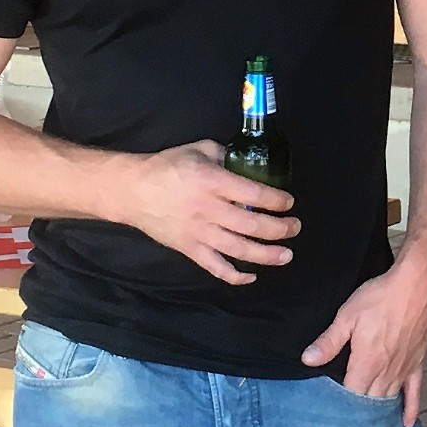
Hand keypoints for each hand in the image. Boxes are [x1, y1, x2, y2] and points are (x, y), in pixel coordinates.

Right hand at [114, 140, 298, 285]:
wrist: (132, 191)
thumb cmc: (168, 167)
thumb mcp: (199, 149)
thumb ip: (225, 155)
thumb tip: (250, 162)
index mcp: (211, 182)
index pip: (253, 194)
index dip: (276, 200)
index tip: (288, 202)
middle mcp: (207, 209)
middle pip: (251, 225)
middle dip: (279, 229)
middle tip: (294, 228)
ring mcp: (198, 232)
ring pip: (238, 249)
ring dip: (266, 255)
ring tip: (286, 255)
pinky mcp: (188, 249)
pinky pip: (214, 266)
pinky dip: (234, 276)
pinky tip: (251, 277)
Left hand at [301, 248, 426, 426]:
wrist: (420, 283)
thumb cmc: (383, 296)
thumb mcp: (348, 314)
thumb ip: (329, 341)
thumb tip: (308, 360)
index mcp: (367, 363)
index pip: (350, 396)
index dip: (339, 408)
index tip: (328, 419)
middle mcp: (386, 372)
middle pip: (369, 403)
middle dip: (357, 417)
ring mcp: (404, 369)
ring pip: (389, 400)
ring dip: (379, 416)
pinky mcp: (418, 362)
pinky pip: (415, 392)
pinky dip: (410, 409)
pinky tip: (406, 423)